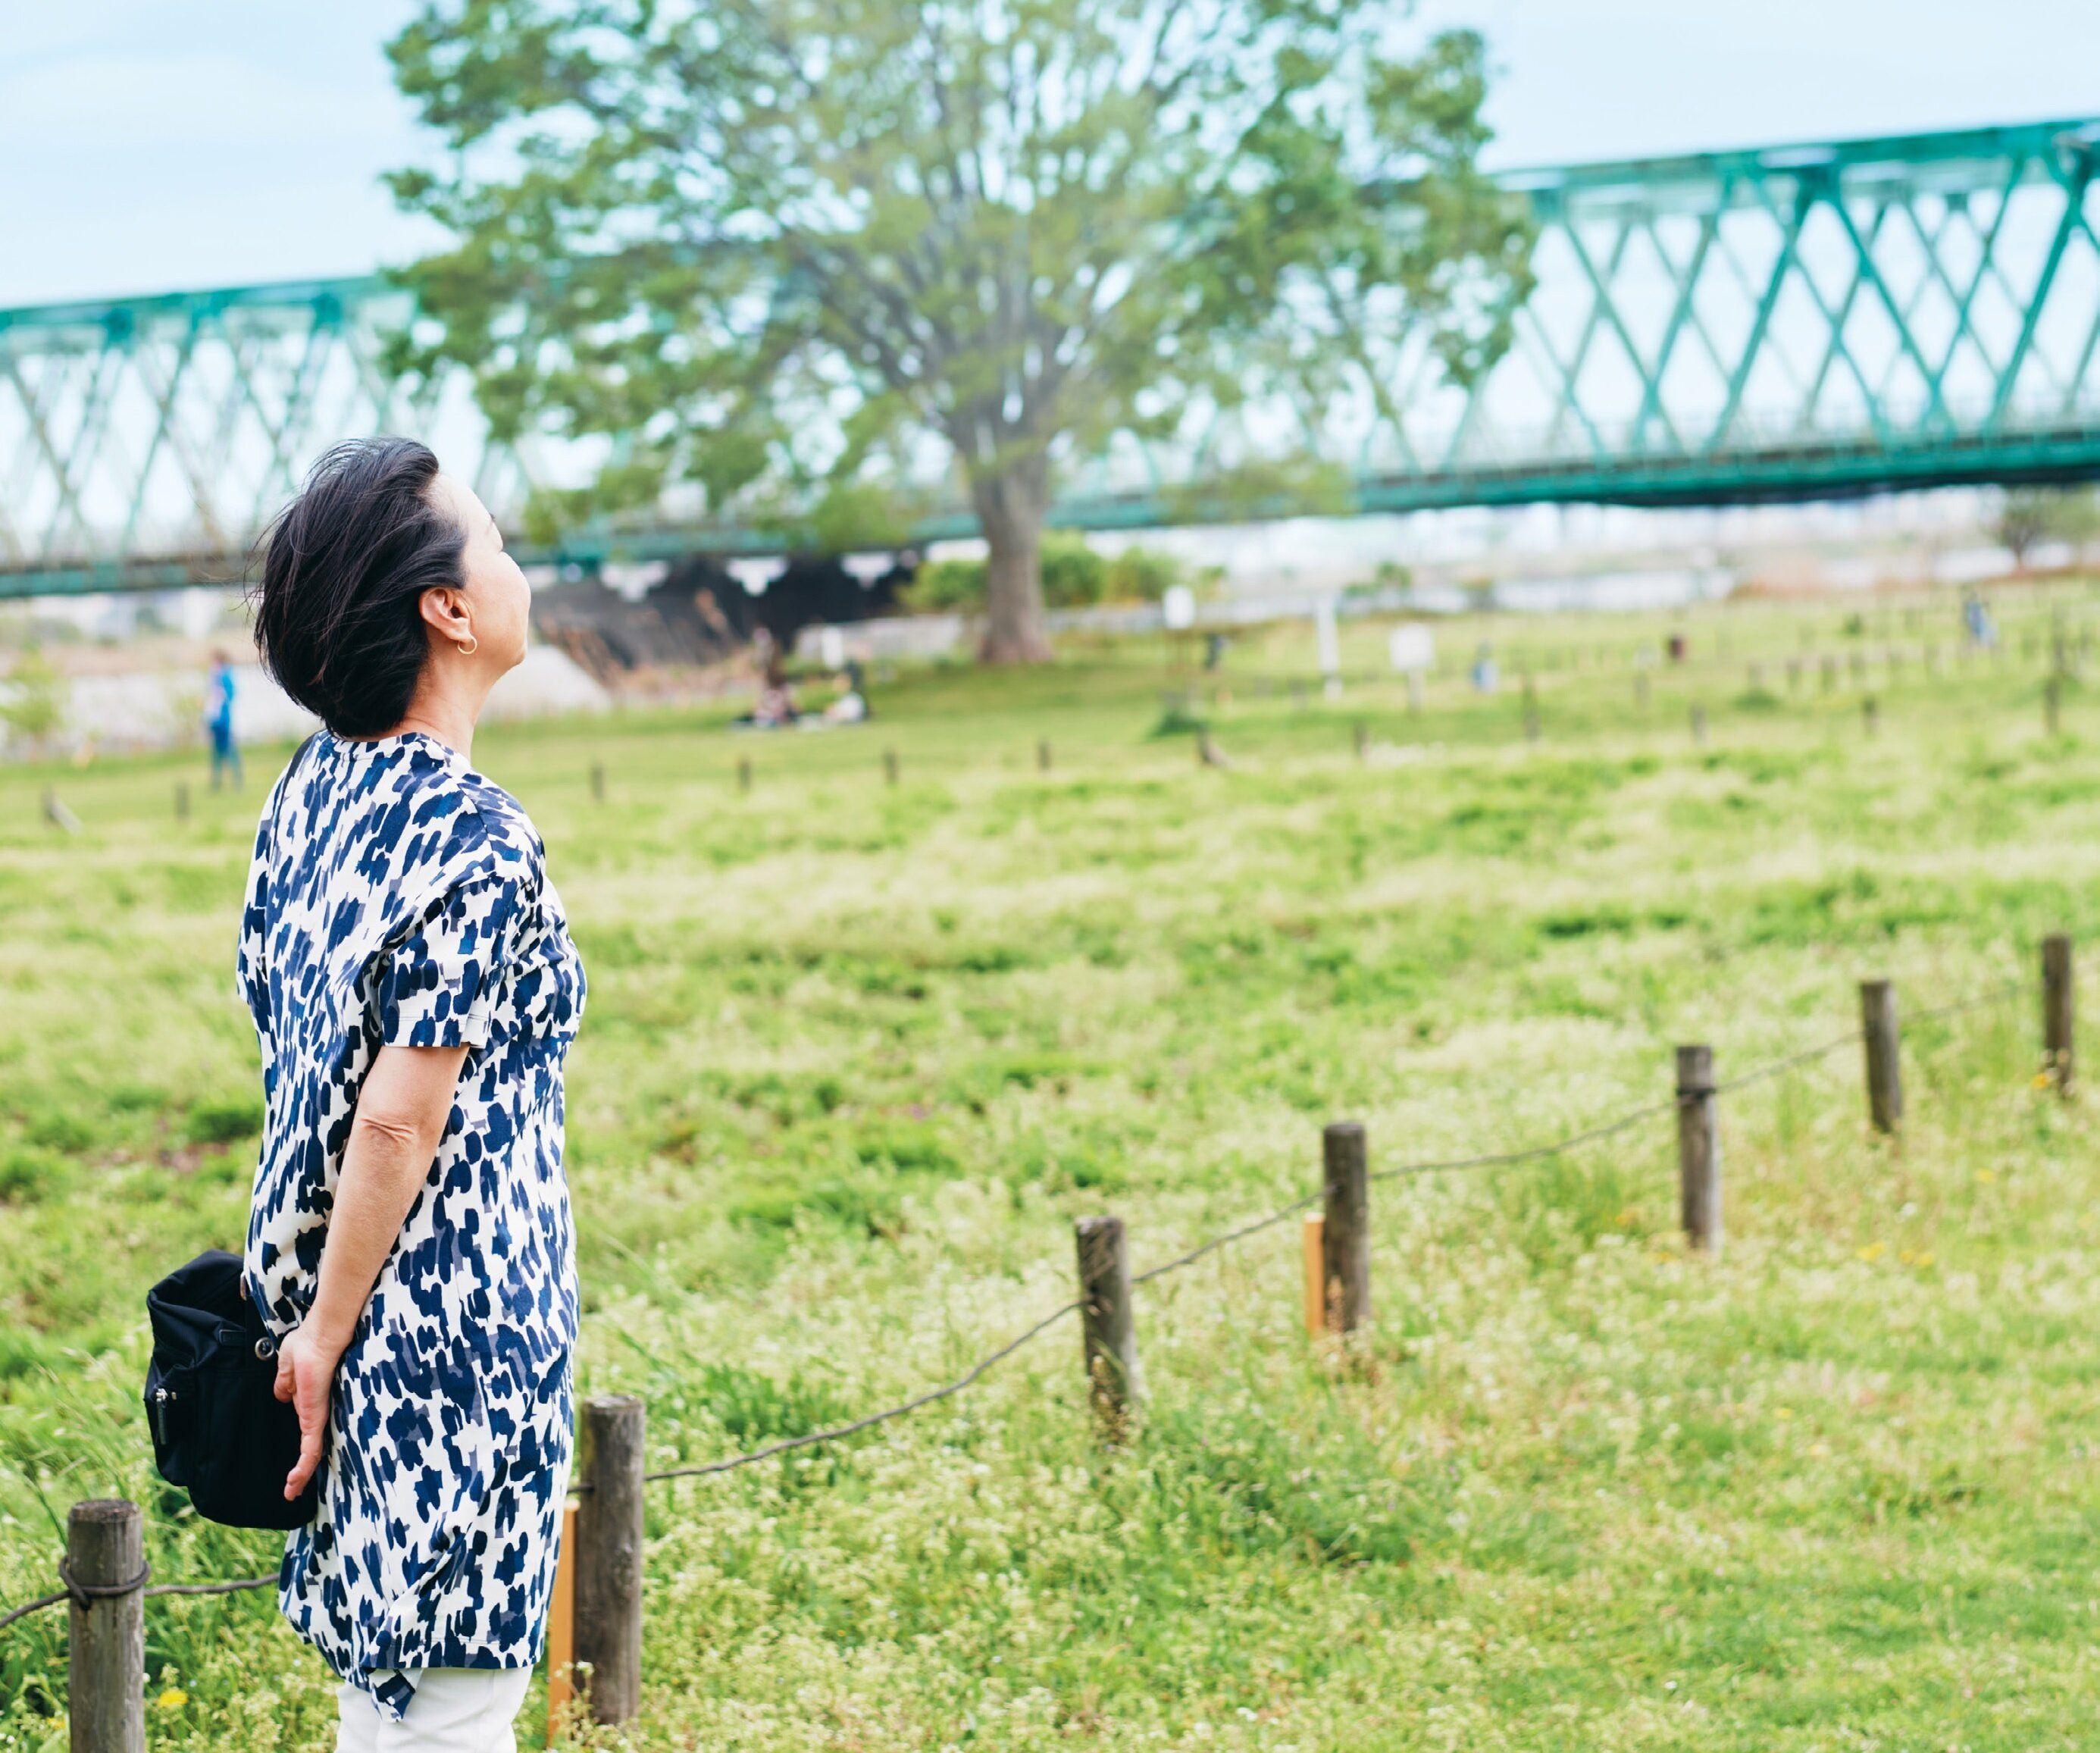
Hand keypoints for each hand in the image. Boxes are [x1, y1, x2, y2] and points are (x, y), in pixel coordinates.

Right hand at [272, 1324, 343, 1500]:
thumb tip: (282, 1397)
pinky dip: (303, 1465)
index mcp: (310, 1401)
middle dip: (303, 1470)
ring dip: (301, 1475)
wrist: (321, 1337)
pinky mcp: (316, 1417)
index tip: (292, 1461)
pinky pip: (311, 1447)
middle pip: (311, 1446)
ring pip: (311, 1453)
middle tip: (293, 1490)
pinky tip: (295, 1481)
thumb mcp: (287, 1368)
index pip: (306, 1430)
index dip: (300, 1446)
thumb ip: (285, 1385)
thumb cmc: (308, 1344)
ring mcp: (318, 1416)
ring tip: (290, 1493)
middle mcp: (316, 1412)